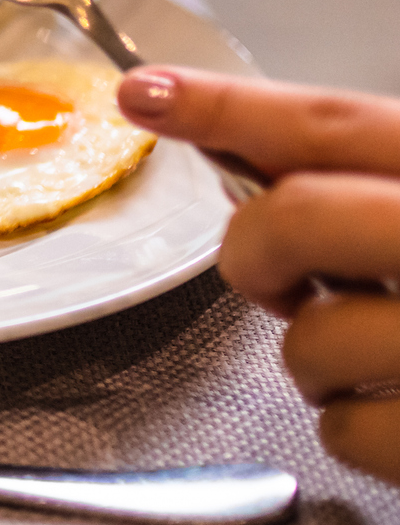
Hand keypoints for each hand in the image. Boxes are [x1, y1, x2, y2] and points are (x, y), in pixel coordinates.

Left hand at [120, 65, 399, 482]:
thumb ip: (376, 182)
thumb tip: (247, 153)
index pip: (335, 123)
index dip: (226, 105)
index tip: (147, 93)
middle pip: (296, 216)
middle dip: (256, 249)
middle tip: (274, 273)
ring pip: (310, 338)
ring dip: (313, 355)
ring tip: (380, 351)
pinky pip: (348, 431)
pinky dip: (356, 426)